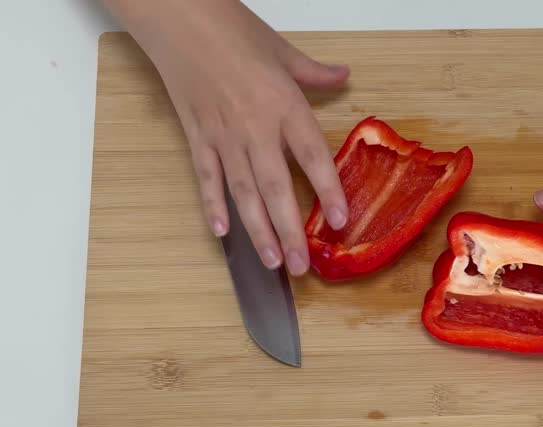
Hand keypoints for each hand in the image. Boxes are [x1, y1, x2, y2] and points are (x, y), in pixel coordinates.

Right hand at [113, 0, 349, 274]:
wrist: (180, 16)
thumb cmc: (233, 29)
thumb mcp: (283, 50)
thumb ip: (316, 74)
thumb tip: (344, 77)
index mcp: (283, 105)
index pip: (312, 157)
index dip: (328, 191)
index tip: (341, 222)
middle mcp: (255, 126)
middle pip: (276, 187)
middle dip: (290, 230)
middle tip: (301, 266)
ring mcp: (222, 134)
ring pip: (242, 191)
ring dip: (257, 230)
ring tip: (272, 262)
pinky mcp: (196, 135)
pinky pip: (206, 177)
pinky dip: (212, 205)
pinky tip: (223, 233)